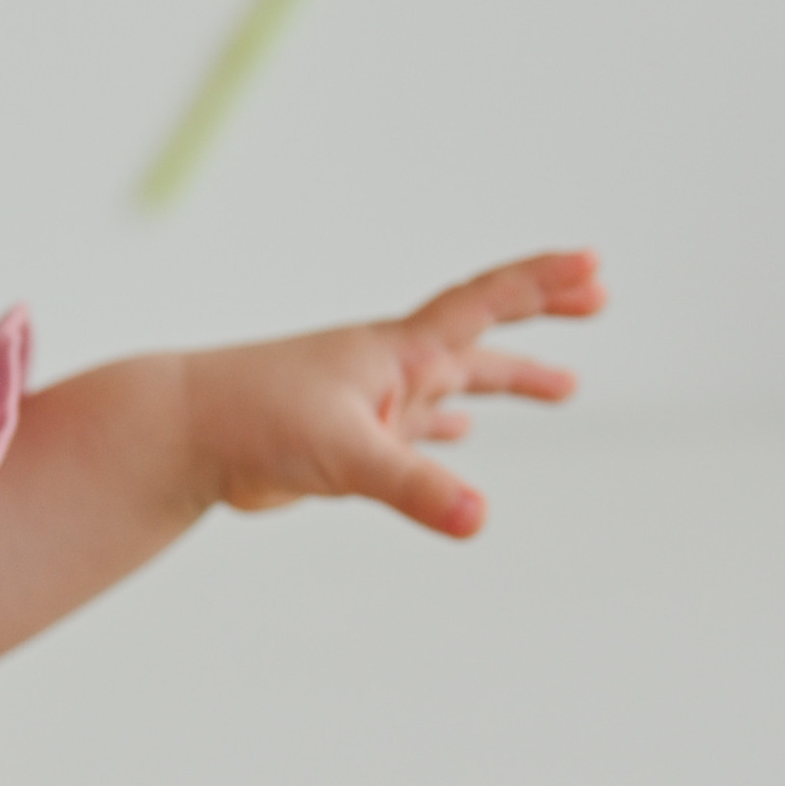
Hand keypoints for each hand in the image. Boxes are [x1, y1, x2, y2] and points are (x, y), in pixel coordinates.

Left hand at [194, 249, 604, 539]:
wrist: (185, 436)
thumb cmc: (254, 424)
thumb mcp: (346, 454)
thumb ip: (415, 486)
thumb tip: (479, 519)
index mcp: (396, 352)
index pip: (484, 304)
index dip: (542, 283)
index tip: (594, 266)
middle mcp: (389, 369)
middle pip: (482, 336)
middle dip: (542, 320)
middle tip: (600, 299)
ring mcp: (369, 402)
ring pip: (456, 386)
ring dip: (508, 383)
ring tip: (565, 388)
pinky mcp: (346, 440)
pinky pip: (416, 430)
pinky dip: (449, 430)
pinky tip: (464, 435)